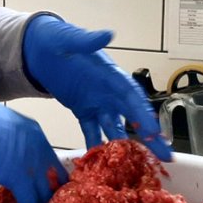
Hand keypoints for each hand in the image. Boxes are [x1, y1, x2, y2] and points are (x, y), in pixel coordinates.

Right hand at [0, 86, 67, 202]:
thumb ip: (8, 136)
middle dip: (54, 192)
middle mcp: (38, 146)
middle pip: (55, 176)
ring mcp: (31, 162)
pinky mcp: (18, 178)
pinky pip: (30, 202)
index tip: (48, 185)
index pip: (51, 158)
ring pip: (47, 192)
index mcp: (33, 131)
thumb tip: (3, 147)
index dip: (50, 175)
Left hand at [22, 15, 171, 159]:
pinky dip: (95, 147)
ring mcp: (97, 103)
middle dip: (149, 137)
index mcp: (110, 74)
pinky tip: (101, 164)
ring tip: (138, 167)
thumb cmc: (55, 39)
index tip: (154, 132)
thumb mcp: (68, 38)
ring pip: (116, 128)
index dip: (144, 114)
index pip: (132, 96)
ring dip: (126, 147)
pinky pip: (91, 132)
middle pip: (133, 117)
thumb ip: (86, 40)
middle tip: (165, 157)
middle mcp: (108, 91)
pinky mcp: (82, 111)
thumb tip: (107, 34)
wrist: (37, 48)